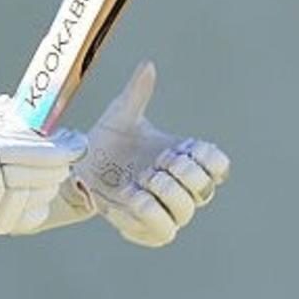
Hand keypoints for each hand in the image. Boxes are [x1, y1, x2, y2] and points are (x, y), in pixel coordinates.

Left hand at [71, 60, 230, 246]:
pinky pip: (163, 232)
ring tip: (142, 181)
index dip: (208, 159)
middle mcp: (182, 187)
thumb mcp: (121, 114)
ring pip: (186, 212)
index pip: (219, 165)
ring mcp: (168, 211)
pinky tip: (130, 198)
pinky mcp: (150, 231)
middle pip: (205, 188)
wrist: (78, 172)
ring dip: (165, 193)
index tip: (183, 148)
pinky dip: (148, 215)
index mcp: (185, 158)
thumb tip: (147, 65)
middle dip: (184, 173)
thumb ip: (138, 93)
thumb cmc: (107, 141)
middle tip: (157, 163)